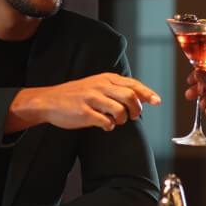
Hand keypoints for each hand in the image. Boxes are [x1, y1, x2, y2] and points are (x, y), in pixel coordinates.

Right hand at [11, 74, 160, 132]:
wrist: (49, 101)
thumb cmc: (75, 95)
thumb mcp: (96, 85)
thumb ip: (115, 89)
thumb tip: (139, 98)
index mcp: (105, 78)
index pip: (132, 84)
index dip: (147, 93)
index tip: (157, 101)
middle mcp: (100, 86)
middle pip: (130, 97)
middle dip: (137, 110)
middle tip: (134, 117)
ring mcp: (91, 99)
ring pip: (120, 111)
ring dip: (123, 120)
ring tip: (116, 121)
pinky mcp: (84, 112)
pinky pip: (105, 122)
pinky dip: (109, 126)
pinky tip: (105, 125)